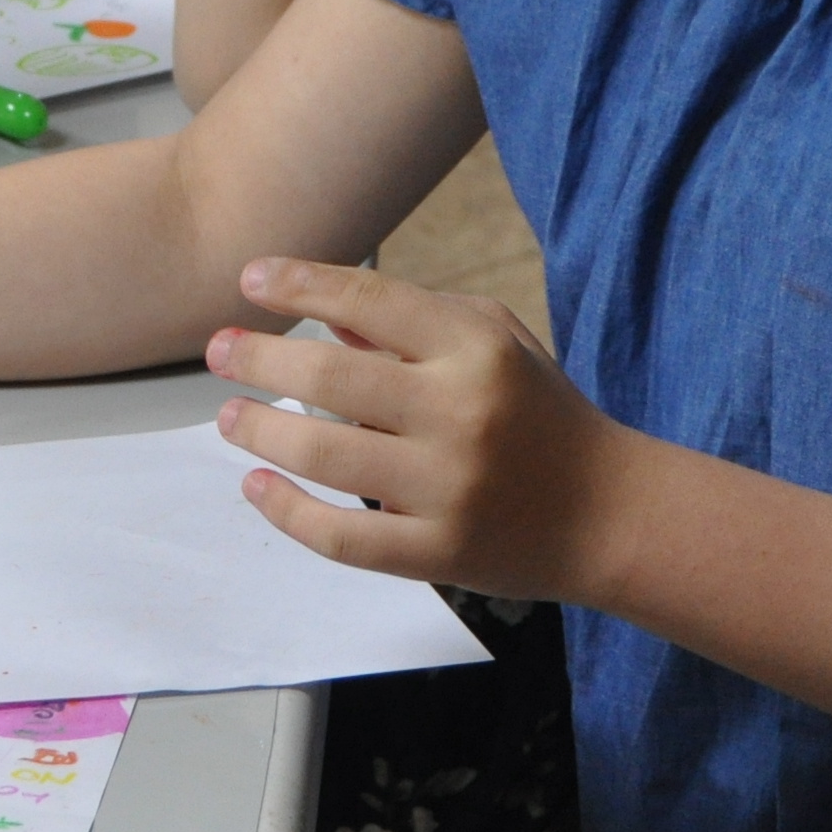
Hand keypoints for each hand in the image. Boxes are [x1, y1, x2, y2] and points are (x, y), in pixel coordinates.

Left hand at [198, 257, 624, 602]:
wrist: (612, 512)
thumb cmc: (541, 415)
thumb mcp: (494, 342)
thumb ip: (412, 324)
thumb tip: (322, 311)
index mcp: (475, 348)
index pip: (370, 297)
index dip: (301, 284)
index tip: (251, 280)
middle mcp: (460, 412)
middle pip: (332, 375)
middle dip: (260, 357)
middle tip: (219, 351)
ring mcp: (447, 487)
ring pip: (325, 455)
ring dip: (262, 430)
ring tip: (229, 417)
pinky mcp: (438, 552)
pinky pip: (341, 536)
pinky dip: (287, 511)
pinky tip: (258, 485)